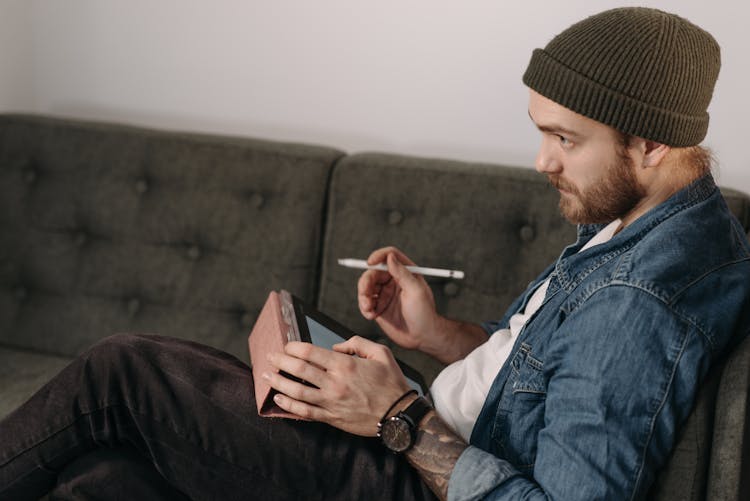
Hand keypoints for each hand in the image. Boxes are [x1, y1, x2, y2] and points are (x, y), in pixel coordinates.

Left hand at [263, 336, 411, 435]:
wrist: (399, 415)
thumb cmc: (391, 382)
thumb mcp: (381, 353)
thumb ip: (357, 343)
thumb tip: (337, 347)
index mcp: (345, 364)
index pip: (310, 352)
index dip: (293, 347)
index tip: (287, 345)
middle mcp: (335, 382)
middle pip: (299, 369)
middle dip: (280, 361)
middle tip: (270, 357)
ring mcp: (331, 402)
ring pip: (297, 391)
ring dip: (278, 382)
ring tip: (266, 376)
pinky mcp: (331, 417)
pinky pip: (305, 411)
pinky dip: (289, 405)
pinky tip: (278, 399)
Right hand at [357, 247, 439, 352]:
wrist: (422, 338)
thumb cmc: (424, 314)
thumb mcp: (416, 291)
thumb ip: (402, 273)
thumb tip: (390, 257)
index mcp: (406, 273)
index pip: (389, 256)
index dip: (378, 256)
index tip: (370, 263)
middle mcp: (394, 281)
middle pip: (373, 272)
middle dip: (366, 282)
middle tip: (365, 293)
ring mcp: (385, 294)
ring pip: (366, 287)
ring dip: (363, 297)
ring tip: (368, 308)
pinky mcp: (379, 307)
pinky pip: (365, 302)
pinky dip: (364, 308)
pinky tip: (371, 315)